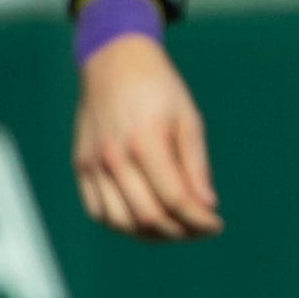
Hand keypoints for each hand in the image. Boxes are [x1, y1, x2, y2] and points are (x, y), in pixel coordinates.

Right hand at [72, 34, 220, 238]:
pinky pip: (98, 210)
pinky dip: (122, 224)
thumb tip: (207, 205)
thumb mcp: (189, 119)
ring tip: (177, 228)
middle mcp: (115, 157)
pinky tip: (146, 220)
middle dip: (180, 231)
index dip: (199, 219)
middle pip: (147, 216)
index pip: (175, 198)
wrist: (115, 63)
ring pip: (120, 221)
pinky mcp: (81, 166)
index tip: (217, 224)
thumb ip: (196, 165)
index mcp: (146, 142)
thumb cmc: (160, 89)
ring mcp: (93, 164)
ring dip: (151, 234)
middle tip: (200, 229)